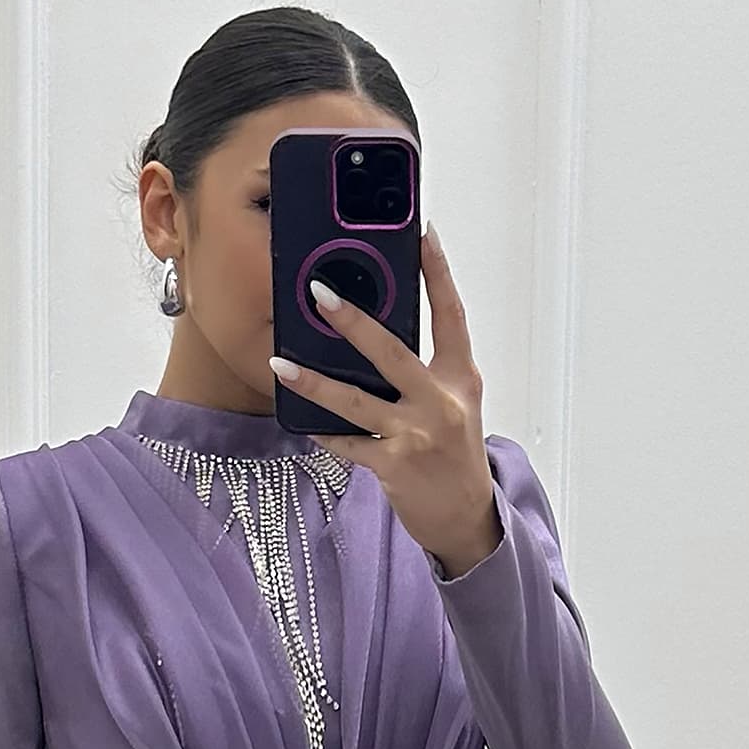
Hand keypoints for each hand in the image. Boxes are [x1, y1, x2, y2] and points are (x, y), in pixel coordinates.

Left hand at [269, 221, 502, 578]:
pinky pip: (348, 444)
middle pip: (393, 353)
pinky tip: (300, 420)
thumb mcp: (453, 402)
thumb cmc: (453, 452)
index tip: (423, 231)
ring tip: (280, 363)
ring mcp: (417, 436)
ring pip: (357, 402)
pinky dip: (323, 431)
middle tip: (320, 293)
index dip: (438, 271)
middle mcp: (441, 402)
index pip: (451, 314)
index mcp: (459, 377)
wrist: (467, 518)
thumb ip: (423, 368)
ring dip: (314, 382)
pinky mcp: (394, 467)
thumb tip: (373, 332)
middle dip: (354, 322)